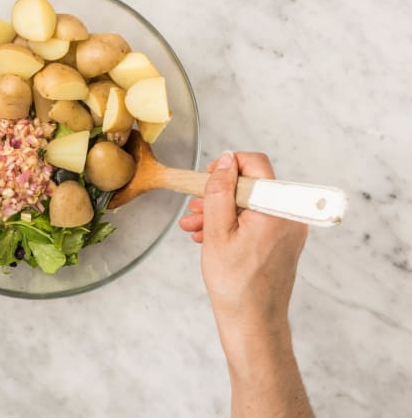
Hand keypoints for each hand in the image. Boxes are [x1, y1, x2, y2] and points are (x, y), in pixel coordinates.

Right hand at [178, 151, 307, 336]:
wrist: (253, 323)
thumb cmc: (236, 284)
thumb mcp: (217, 232)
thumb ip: (220, 191)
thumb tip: (225, 161)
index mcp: (277, 209)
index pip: (257, 164)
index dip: (229, 166)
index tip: (209, 178)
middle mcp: (290, 216)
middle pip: (252, 185)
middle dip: (219, 193)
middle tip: (195, 207)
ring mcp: (289, 230)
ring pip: (251, 204)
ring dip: (222, 210)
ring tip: (195, 226)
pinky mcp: (283, 242)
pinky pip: (257, 221)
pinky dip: (234, 224)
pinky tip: (210, 236)